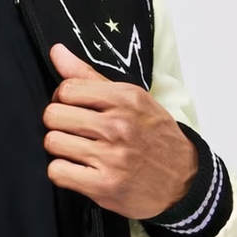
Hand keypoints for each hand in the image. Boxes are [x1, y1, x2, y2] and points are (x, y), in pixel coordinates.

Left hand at [41, 42, 197, 218]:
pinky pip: (57, 172)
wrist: (184, 181)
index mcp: (126, 98)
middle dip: (58, 124)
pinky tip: (78, 171)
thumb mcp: (131, 99)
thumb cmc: (152, 136)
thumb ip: (89, 76)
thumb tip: (56, 51)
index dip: (61, 100)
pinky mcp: (104, 186)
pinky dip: (62, 173)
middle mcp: (119, 125)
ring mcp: (112, 157)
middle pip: (53, 115)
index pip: (66, 89)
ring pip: (52, 142)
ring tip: (78, 152)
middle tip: (74, 132)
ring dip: (60, 149)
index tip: (73, 109)